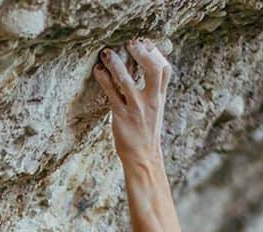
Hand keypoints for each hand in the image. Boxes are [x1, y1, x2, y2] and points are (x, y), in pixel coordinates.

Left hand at [93, 37, 170, 164]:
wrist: (143, 157)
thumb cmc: (146, 133)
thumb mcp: (155, 110)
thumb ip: (151, 92)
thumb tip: (142, 72)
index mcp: (159, 97)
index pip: (164, 69)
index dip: (155, 53)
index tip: (145, 42)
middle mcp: (150, 100)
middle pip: (152, 69)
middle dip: (141, 53)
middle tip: (130, 43)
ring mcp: (135, 107)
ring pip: (127, 79)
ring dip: (115, 63)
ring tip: (106, 54)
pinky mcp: (121, 116)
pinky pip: (111, 93)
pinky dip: (104, 80)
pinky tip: (98, 71)